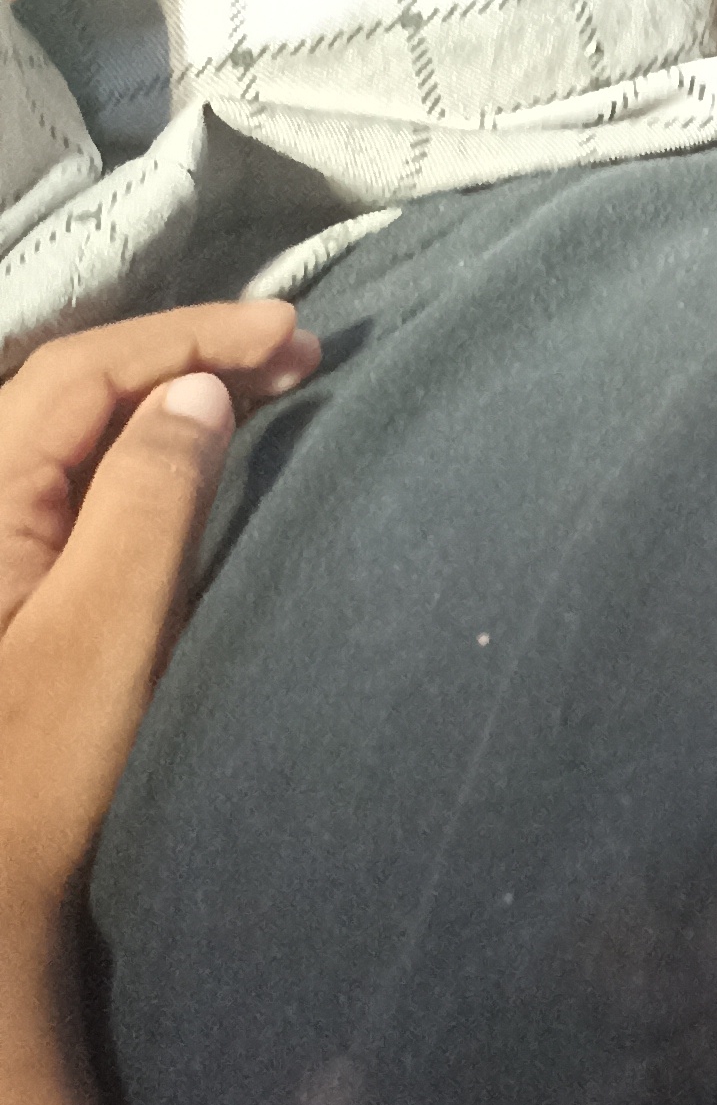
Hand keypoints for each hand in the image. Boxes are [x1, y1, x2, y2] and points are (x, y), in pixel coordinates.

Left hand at [0, 305, 313, 954]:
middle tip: (293, 354)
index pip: (81, 372)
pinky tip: (183, 454)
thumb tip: (196, 393)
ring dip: (158, 395)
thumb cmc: (34, 771)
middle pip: (65, 388)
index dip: (188, 335)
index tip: (290, 333)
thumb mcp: (106, 631)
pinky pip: (55, 476)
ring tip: (254, 387)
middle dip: (180, 355)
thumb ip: (148, 499)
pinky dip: (129, 445)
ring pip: (60, 429)